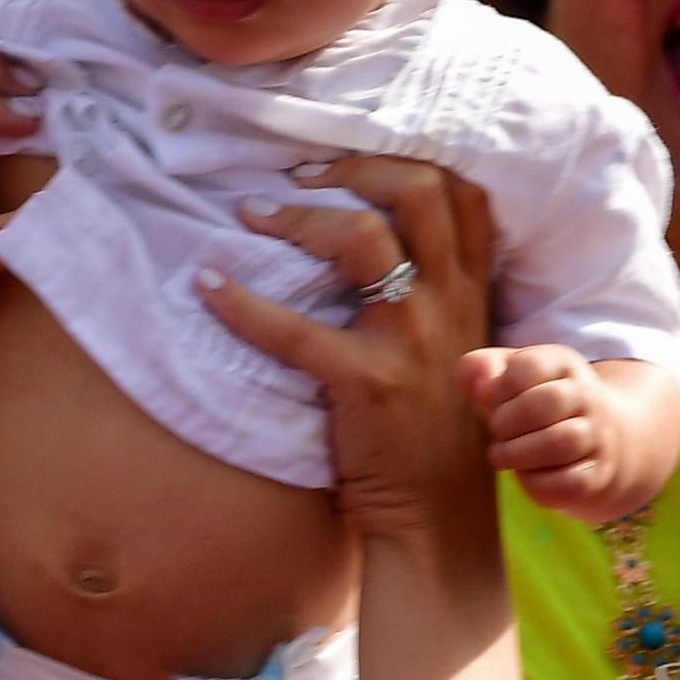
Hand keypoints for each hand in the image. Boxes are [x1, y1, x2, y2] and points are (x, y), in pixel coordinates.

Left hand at [200, 159, 498, 546]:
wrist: (438, 516)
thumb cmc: (434, 431)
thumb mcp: (455, 350)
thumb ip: (433, 297)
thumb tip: (368, 242)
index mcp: (472, 292)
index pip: (462, 194)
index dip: (401, 163)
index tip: (345, 167)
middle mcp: (450, 303)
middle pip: (419, 191)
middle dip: (355, 167)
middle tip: (298, 179)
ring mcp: (413, 339)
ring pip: (361, 236)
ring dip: (299, 218)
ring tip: (253, 217)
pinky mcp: (369, 381)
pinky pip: (294, 328)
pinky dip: (241, 304)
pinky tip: (208, 288)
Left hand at [461, 345, 627, 518]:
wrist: (588, 441)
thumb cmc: (532, 405)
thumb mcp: (506, 379)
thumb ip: (480, 370)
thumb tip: (477, 385)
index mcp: (562, 364)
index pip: (529, 366)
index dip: (499, 388)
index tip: (494, 402)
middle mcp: (587, 395)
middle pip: (548, 403)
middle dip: (508, 421)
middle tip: (496, 431)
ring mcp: (597, 436)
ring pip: (562, 442)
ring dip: (519, 453)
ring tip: (500, 456)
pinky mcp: (596, 474)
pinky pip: (570, 482)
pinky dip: (537, 483)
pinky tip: (524, 475)